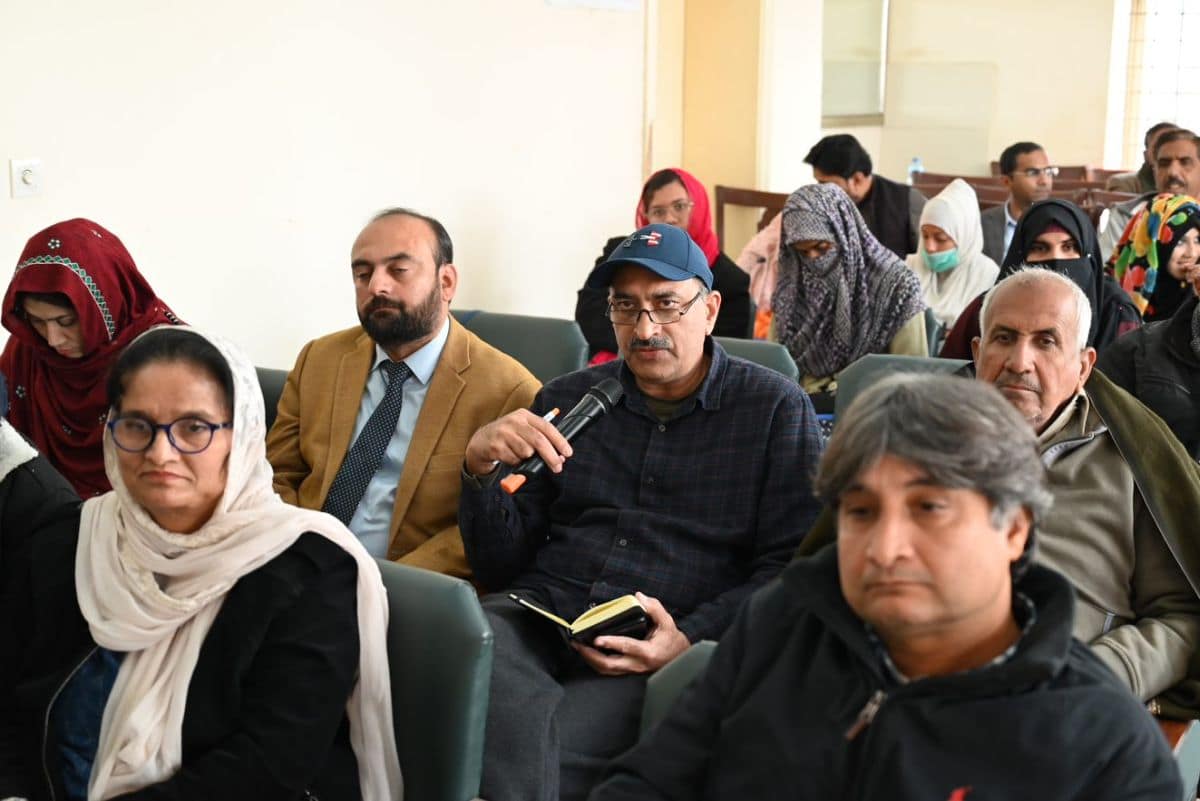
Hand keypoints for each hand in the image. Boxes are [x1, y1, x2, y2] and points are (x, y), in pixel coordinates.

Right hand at [464, 409, 572, 476]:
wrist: (480, 441)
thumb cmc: (506, 437)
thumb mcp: (522, 431)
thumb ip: (540, 439)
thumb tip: (559, 456)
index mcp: (524, 416)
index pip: (546, 427)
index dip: (559, 440)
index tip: (567, 452)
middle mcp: (514, 422)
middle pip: (538, 440)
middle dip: (550, 456)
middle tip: (557, 467)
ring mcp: (503, 433)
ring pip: (526, 452)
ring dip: (527, 458)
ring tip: (520, 455)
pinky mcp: (495, 446)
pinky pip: (514, 459)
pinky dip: (516, 462)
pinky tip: (509, 456)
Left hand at [572, 592, 690, 675]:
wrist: (679, 658)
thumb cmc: (672, 641)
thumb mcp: (667, 623)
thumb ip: (654, 608)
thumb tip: (639, 597)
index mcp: (647, 652)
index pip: (627, 647)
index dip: (611, 643)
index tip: (597, 638)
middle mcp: (637, 664)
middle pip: (609, 665)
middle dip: (591, 655)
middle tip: (578, 643)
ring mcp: (631, 670)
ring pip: (606, 670)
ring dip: (590, 659)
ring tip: (579, 647)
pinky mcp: (628, 671)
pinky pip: (608, 670)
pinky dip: (596, 662)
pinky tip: (589, 653)